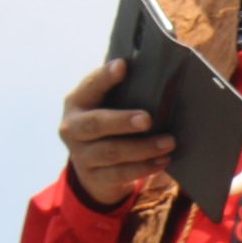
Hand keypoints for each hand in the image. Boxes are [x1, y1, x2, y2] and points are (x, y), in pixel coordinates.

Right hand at [59, 59, 172, 208]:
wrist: (95, 166)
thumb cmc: (110, 123)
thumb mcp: (110, 104)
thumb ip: (126, 89)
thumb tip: (163, 70)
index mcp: (77, 102)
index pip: (89, 86)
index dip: (105, 77)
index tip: (123, 66)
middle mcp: (72, 128)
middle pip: (95, 124)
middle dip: (122, 121)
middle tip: (148, 119)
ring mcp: (81, 155)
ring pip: (111, 152)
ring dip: (142, 148)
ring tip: (169, 142)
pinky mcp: (94, 177)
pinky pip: (119, 174)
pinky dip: (143, 168)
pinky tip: (163, 161)